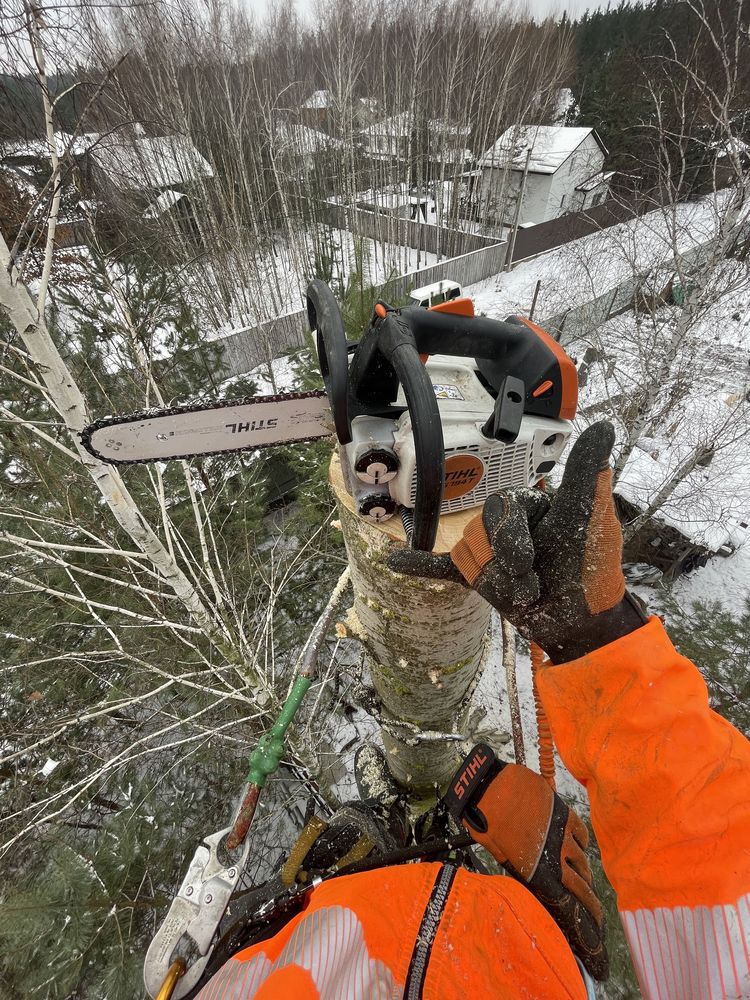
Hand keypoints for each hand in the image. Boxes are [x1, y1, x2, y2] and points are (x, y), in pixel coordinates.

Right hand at [388, 421, 647, 662]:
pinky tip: (395, 562)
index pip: (502, 507)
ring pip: (467, 555)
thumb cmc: (591, 567)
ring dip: (496, 581)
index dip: (514, 538)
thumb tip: (604, 426)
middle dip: (508, 564)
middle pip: (481, 532)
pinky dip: (419, 565)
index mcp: (528, 504)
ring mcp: (488, 550)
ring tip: (525, 594)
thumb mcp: (591, 518)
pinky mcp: (478, 577)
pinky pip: (443, 567)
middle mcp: (504, 523)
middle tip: (532, 585)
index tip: (533, 560)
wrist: (581, 623)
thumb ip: (588, 474)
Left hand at [445, 744, 608, 980]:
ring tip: (584, 878)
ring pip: (582, 861)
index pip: (567, 900)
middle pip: (581, 886)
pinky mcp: (564, 814)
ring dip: (584, 872)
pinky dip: (583, 843)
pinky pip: (581, 835)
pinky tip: (580, 846)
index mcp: (537, 872)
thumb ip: (521, 871)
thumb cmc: (488, 824)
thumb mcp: (501, 856)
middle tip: (597, 913)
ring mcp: (561, 835)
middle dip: (591, 902)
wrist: (490, 789)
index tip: (593, 925)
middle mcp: (554, 858)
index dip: (581, 914)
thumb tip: (535, 883)